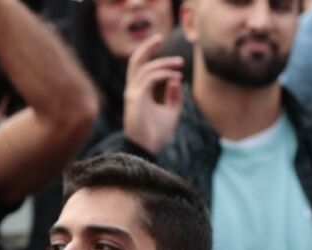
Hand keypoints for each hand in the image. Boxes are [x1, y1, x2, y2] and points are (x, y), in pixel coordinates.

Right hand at [123, 34, 183, 155]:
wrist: (147, 150)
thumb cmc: (156, 134)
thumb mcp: (171, 112)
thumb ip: (173, 96)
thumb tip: (176, 79)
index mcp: (138, 91)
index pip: (141, 67)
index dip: (152, 55)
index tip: (175, 59)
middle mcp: (133, 90)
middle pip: (135, 61)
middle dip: (147, 47)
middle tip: (161, 36)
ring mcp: (132, 93)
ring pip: (145, 68)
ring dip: (164, 63)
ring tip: (180, 64)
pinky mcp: (135, 98)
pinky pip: (149, 78)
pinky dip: (163, 75)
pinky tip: (176, 78)